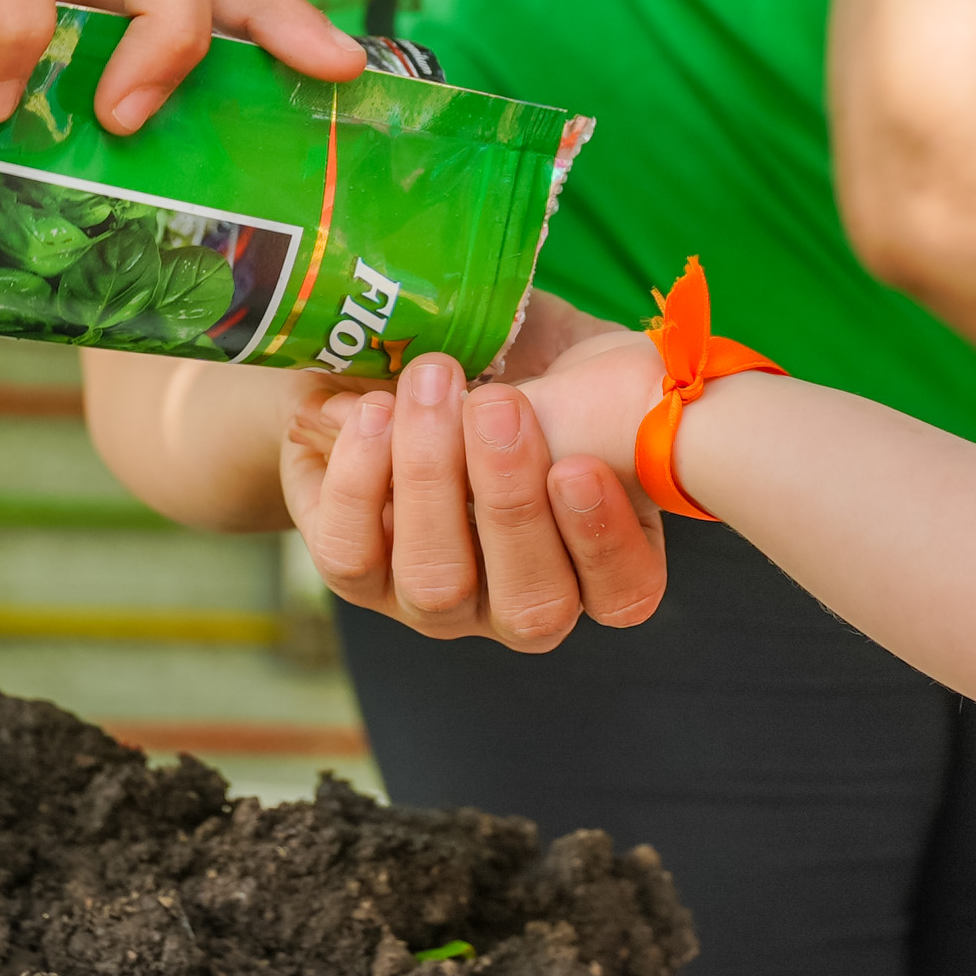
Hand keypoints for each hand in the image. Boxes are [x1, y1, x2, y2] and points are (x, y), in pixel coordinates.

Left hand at [284, 338, 664, 650]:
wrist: (421, 372)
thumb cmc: (525, 371)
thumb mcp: (575, 370)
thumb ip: (590, 388)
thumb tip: (569, 395)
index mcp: (594, 563)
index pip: (623, 594)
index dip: (605, 543)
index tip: (579, 466)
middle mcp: (518, 603)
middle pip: (530, 605)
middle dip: (509, 501)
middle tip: (497, 405)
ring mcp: (436, 603)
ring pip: (436, 582)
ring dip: (432, 476)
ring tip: (432, 385)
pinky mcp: (359, 576)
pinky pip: (352, 554)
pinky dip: (360, 480)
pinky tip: (375, 411)